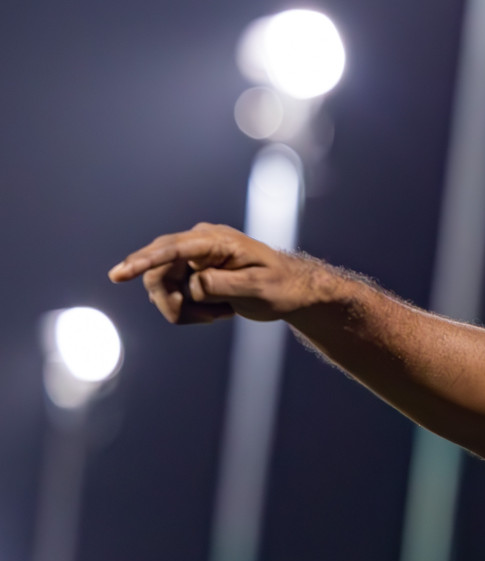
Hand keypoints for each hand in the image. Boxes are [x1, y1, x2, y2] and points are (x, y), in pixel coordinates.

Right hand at [109, 223, 322, 323]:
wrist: (290, 289)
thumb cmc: (280, 285)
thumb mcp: (258, 288)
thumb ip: (223, 285)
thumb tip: (192, 284)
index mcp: (215, 240)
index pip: (172, 249)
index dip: (142, 262)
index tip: (118, 275)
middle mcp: (197, 243)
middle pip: (157, 272)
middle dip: (172, 302)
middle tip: (204, 320)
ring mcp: (191, 257)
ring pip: (160, 287)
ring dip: (184, 309)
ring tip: (221, 313)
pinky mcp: (189, 271)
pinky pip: (171, 295)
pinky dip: (189, 310)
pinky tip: (219, 311)